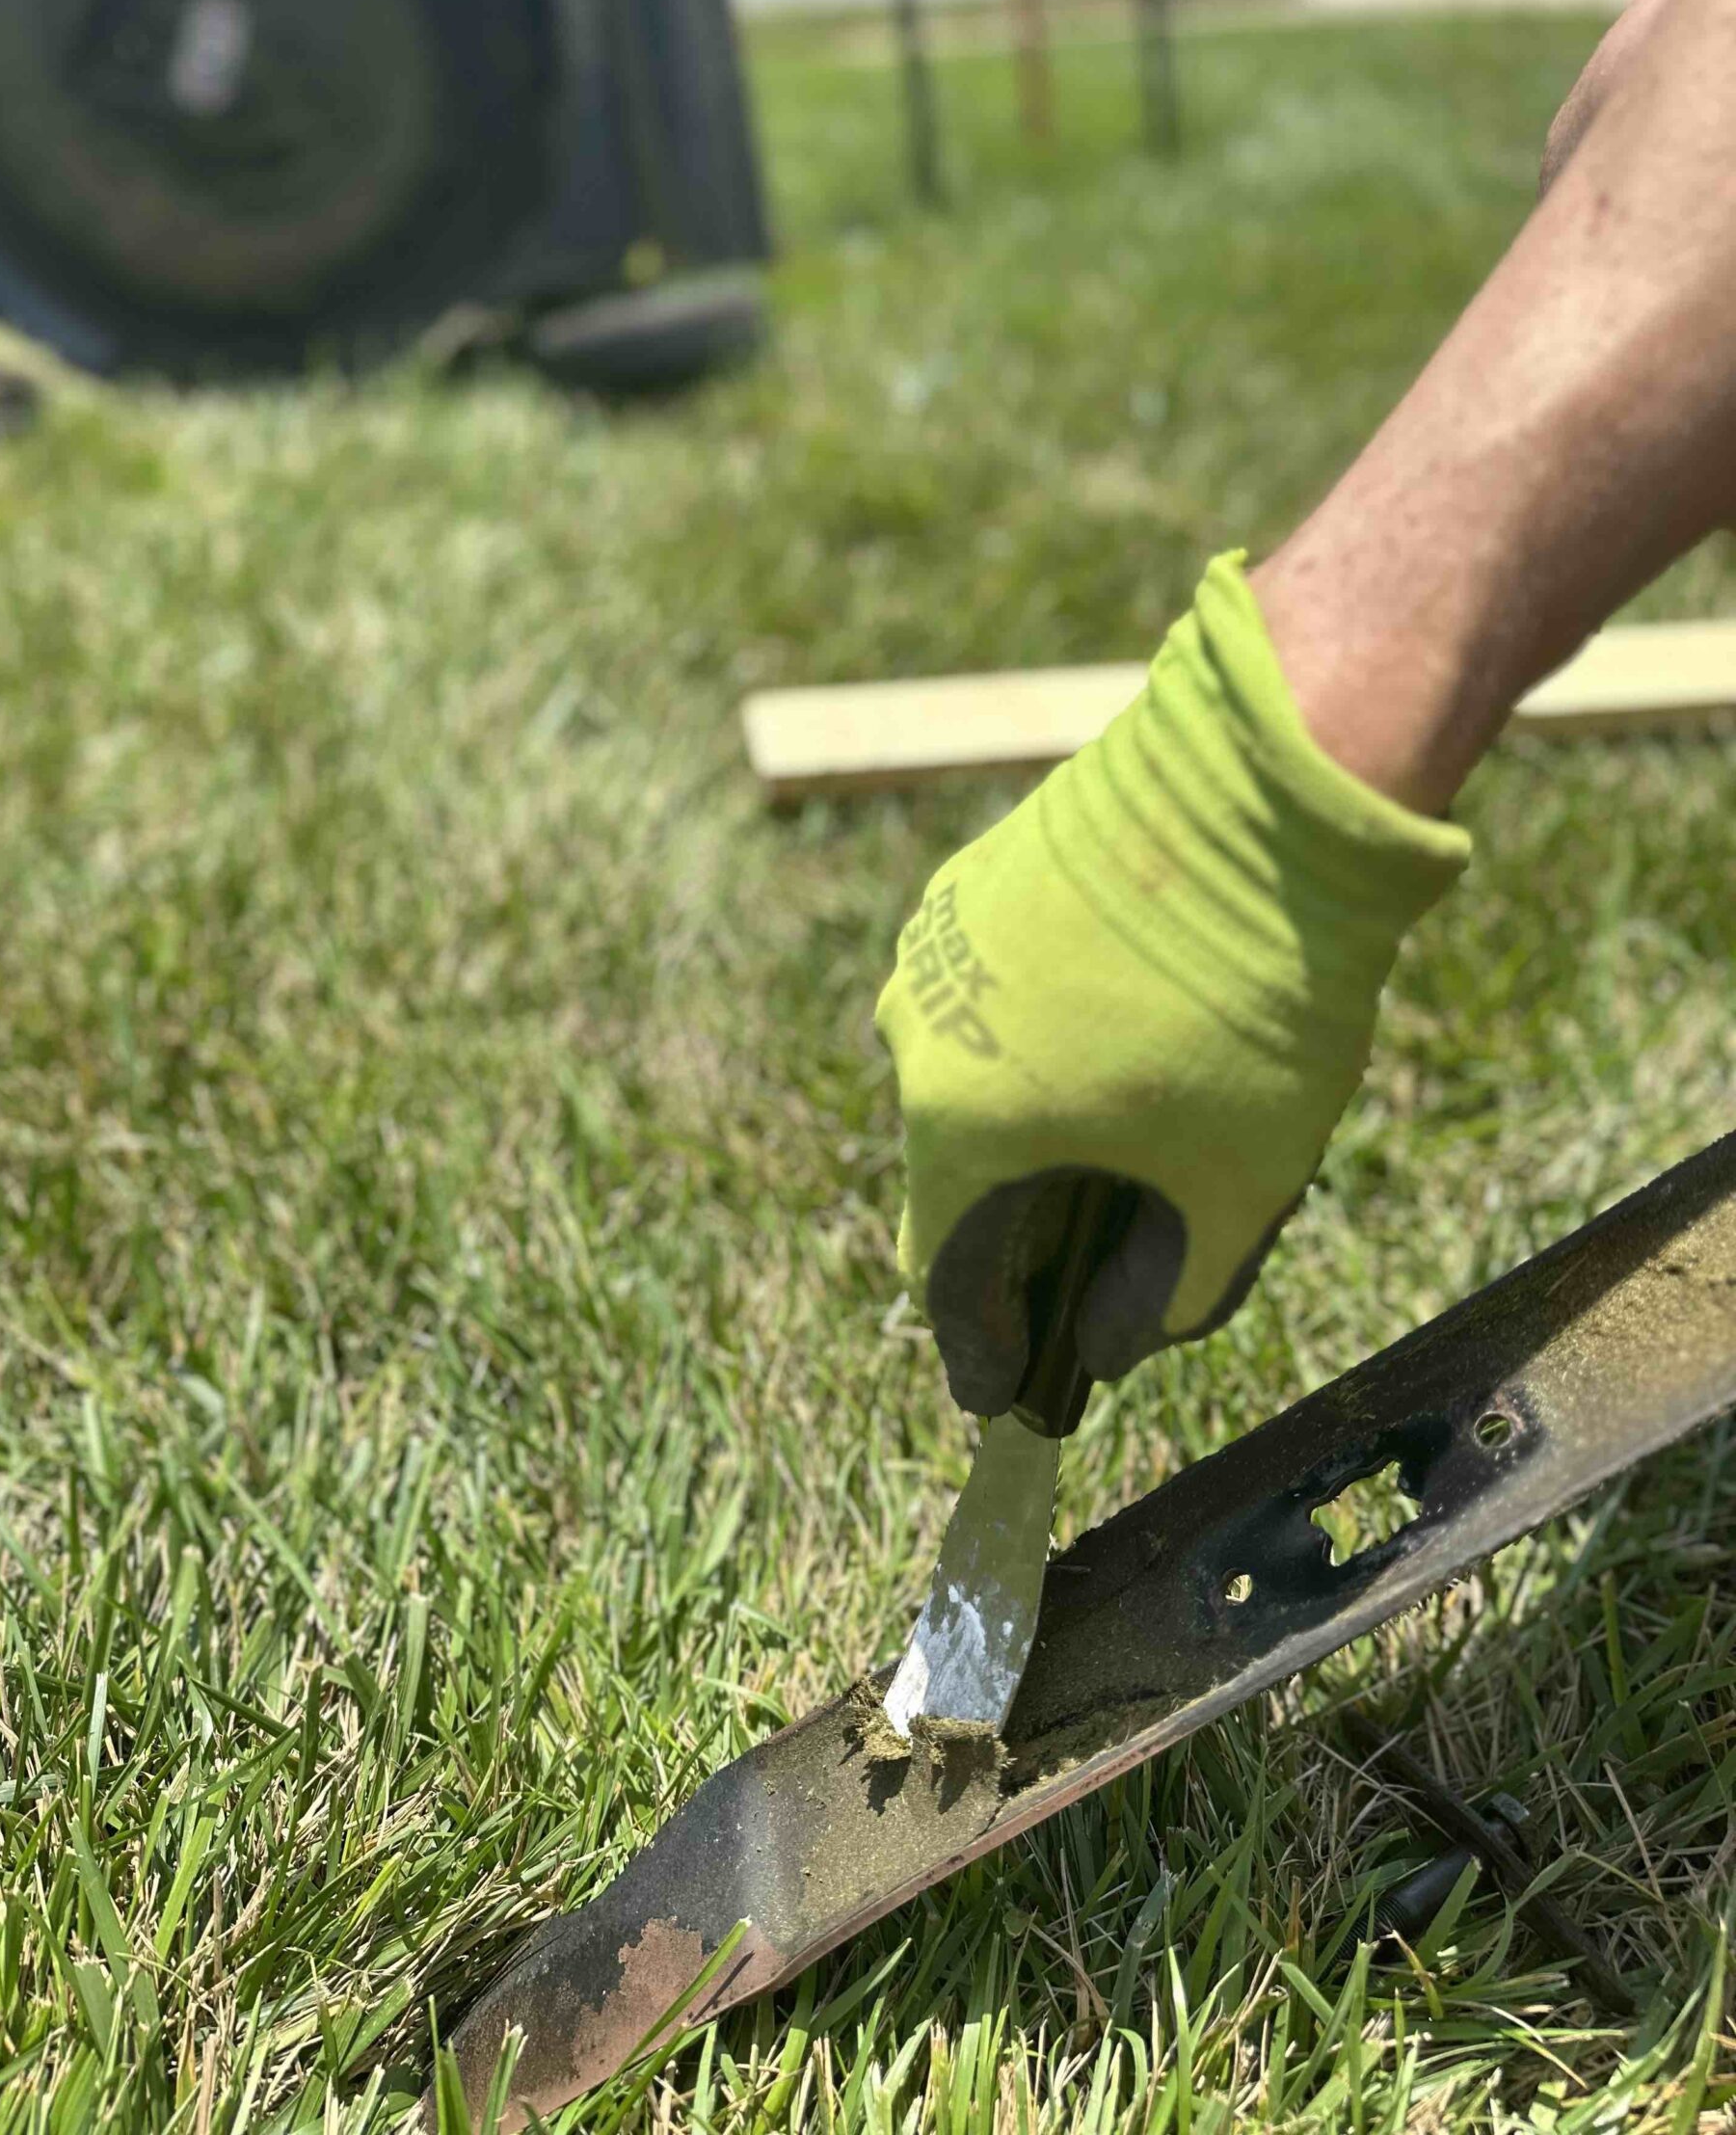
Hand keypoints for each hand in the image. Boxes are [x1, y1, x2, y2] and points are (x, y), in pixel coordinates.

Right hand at [876, 555, 1467, 1416]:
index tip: (1015, 1394)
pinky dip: (1045, 1045)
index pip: (943, 1278)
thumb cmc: (1252, 1000)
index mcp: (956, 1125)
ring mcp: (937, 950)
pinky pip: (993, 1002)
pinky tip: (1135, 1039)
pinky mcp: (975, 885)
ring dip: (1041, 1127)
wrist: (1265, 786)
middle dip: (1027, 1237)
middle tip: (1107, 1271)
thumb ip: (1169, 1292)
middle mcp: (915, 1037)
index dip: (986, 1351)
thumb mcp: (1234, 1180)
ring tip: (1146, 1136)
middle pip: (957, 1177)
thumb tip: (1123, 1341)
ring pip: (976, 1080)